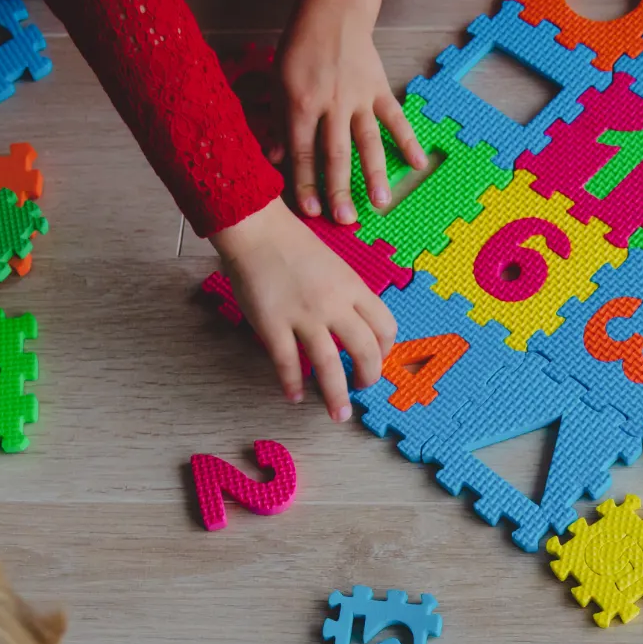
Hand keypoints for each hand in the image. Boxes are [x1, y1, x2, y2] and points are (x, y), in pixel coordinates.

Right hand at [210, 197, 397, 420]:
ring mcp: (303, 316)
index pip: (385, 326)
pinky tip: (295, 396)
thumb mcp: (334, 265)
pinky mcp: (273, 325)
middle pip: (365, 351)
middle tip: (363, 390)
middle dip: (369, 377)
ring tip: (338, 414)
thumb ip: (346, 294)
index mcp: (353, 287)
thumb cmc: (293, 245)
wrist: (256, 229)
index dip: (386, 349)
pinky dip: (293, 384)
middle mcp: (334, 304)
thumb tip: (355, 325)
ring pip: (329, 366)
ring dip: (336, 395)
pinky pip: (288, 364)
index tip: (378, 359)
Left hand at [276, 0, 429, 224]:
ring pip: (367, 142)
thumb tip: (276, 158)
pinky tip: (418, 164)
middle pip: (335, 155)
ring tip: (380, 203)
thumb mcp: (278, 82)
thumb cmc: (300, 47)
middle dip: (339, 189)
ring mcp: (358, 98)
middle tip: (344, 219)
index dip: (306, 183)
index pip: (302, 152)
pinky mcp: (379, 89)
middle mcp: (331, 105)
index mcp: (301, 104)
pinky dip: (408, 140)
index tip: (311, 211)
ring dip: (375, 174)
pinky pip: (395, 118)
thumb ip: (280, 122)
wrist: (332, 10)